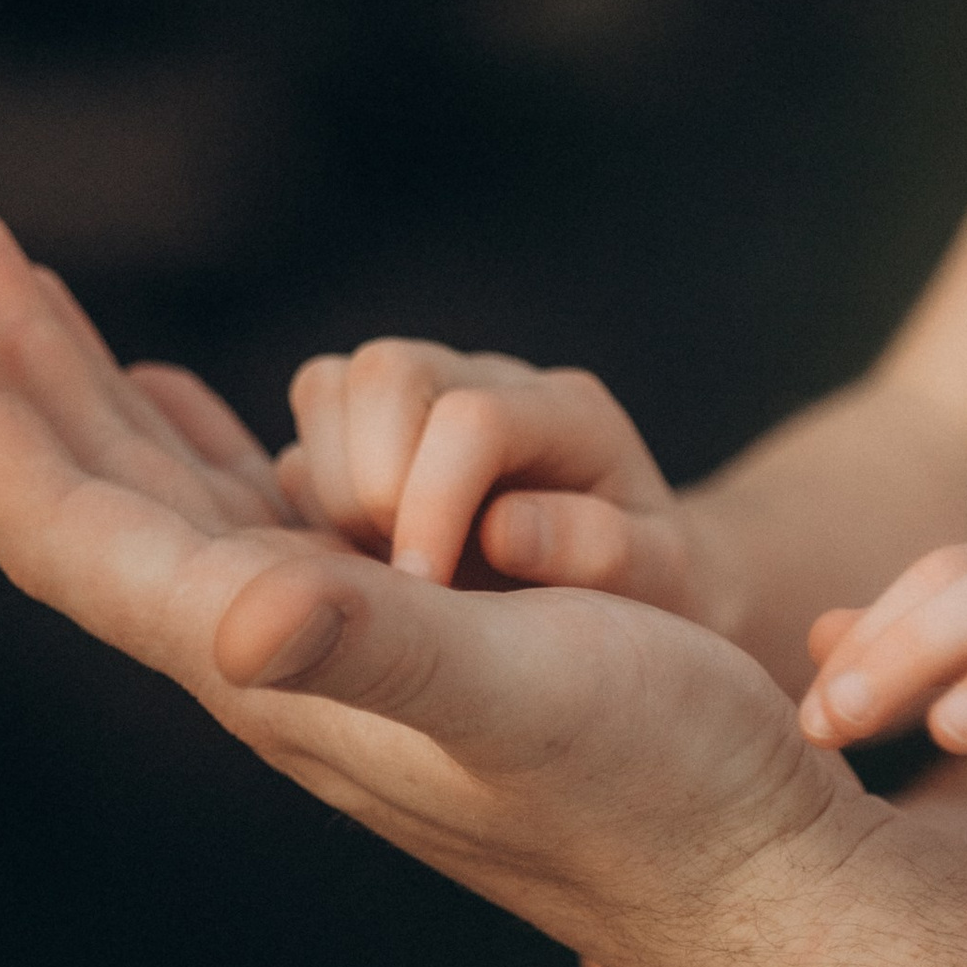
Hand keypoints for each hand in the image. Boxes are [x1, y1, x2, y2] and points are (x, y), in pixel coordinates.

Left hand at [0, 206, 876, 966]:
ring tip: (24, 301)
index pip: (73, 527)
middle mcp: (272, 651)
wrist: (745, 877)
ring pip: (170, 490)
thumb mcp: (517, 702)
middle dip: (12, 359)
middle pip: (95, 489)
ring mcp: (336, 640)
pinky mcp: (408, 627)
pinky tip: (186, 412)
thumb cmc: (650, 794)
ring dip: (92, 389)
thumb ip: (374, 651)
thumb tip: (235, 617)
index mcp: (264, 665)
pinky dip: (198, 438)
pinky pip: (259, 509)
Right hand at [281, 338, 700, 614]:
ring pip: (330, 386)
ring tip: (380, 571)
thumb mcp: (658, 584)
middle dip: (369, 481)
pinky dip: (309, 496)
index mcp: (571, 416)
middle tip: (401, 580)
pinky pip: (308, 428)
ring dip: (330, 486)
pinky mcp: (372, 430)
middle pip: (386, 370)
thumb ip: (602, 550)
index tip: (423, 595)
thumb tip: (505, 526)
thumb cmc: (651, 590)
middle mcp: (492, 384)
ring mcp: (427, 397)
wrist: (633, 585)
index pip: (474, 420)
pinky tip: (359, 564)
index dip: (431, 503)